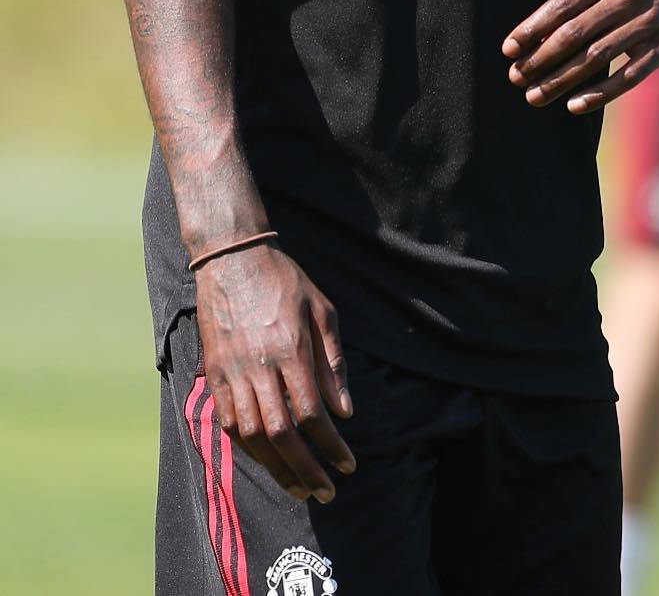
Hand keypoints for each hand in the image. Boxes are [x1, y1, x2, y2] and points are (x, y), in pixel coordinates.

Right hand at [195, 243, 355, 502]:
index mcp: (290, 350)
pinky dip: (249, 449)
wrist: (232, 262)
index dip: (331, 445)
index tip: (348, 464)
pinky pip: (230, 424)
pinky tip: (266, 461)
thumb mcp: (323, 311)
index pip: (312, 413)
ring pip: (252, 436)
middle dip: (305, 469)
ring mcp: (232, 374)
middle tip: (326, 492)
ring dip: (276, 468)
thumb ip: (334, 362)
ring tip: (299, 487)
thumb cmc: (285, 282)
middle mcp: (259, 368)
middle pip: (281, 434)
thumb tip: (345, 412)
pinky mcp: (214, 376)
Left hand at [503, 0, 658, 114]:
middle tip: (516, 78)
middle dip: (541, 58)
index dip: (532, 28)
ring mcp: (649, 22)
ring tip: (536, 96)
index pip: (562, 4)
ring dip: (562, 80)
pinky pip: (629, 75)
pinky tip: (575, 106)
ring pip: (598, 57)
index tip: (509, 50)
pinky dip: (600, 93)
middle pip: (576, 32)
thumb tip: (532, 38)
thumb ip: (578, 3)